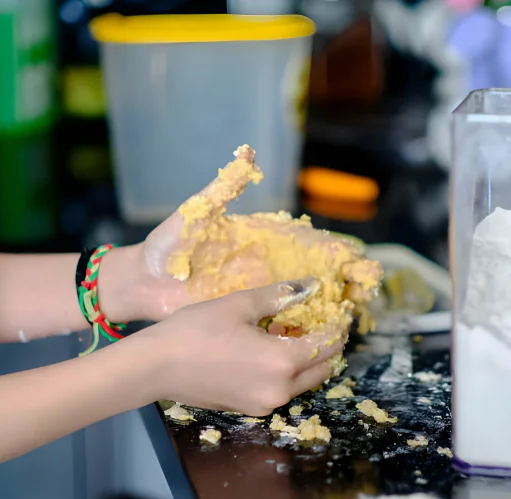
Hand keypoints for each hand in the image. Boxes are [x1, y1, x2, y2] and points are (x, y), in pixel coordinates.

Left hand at [99, 145, 379, 325]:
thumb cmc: (169, 246)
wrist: (144, 282)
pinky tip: (321, 335)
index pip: (308, 242)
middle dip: (344, 279)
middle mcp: (267, 266)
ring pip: (305, 300)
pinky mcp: (246, 315)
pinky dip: (303, 327)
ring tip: (355, 313)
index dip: (336, 250)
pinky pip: (281, 323)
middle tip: (367, 290)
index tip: (358, 259)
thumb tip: (248, 151)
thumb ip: (223, 187)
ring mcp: (258, 293)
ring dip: (330, 305)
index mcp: (261, 239)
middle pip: (316, 272)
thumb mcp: (196, 213)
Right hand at [138, 278, 346, 415]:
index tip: (338, 311)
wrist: (154, 367)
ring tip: (291, 333)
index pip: (327, 344)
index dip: (337, 326)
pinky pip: (280, 390)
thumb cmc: (195, 331)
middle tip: (320, 321)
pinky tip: (269, 350)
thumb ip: (279, 296)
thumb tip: (310, 285)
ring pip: (302, 382)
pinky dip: (285, 372)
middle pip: (322, 369)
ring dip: (306, 360)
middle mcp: (280, 390)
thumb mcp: (239, 305)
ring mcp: (264, 404)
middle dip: (327, 346)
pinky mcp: (249, 408)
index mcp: (283, 362)